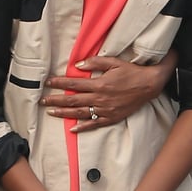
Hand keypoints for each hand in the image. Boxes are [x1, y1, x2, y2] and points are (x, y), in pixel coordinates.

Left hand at [41, 53, 172, 131]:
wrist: (149, 86)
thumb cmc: (131, 72)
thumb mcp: (114, 62)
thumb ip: (95, 62)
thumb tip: (77, 65)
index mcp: (99, 84)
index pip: (74, 83)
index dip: (59, 83)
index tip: (48, 82)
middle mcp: (100, 98)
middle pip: (73, 100)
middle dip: (56, 100)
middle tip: (42, 100)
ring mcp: (105, 110)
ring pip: (80, 113)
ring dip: (64, 113)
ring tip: (51, 112)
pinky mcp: (111, 118)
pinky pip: (94, 124)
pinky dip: (82, 127)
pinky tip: (72, 128)